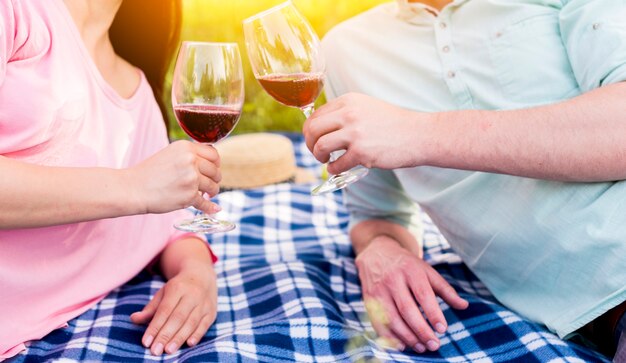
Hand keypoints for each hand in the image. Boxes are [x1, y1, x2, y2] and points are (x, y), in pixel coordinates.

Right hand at [127, 140, 221, 214]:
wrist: (132, 188)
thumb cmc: (149, 173)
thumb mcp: (170, 154)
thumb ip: (189, 156)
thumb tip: (211, 164)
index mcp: (186, 148)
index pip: (213, 154)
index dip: (216, 163)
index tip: (213, 169)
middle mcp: (191, 161)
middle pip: (215, 171)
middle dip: (215, 179)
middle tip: (210, 184)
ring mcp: (191, 178)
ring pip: (213, 186)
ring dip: (212, 192)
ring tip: (207, 194)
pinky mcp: (189, 195)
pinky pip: (206, 203)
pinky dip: (211, 207)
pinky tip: (214, 208)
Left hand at [130, 262, 217, 355]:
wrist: (202, 276)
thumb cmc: (178, 288)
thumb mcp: (163, 293)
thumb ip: (150, 308)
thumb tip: (134, 319)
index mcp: (177, 288)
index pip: (165, 310)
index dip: (155, 326)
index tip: (146, 342)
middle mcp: (192, 294)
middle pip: (178, 317)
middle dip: (166, 335)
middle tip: (155, 351)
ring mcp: (204, 303)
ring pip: (192, 322)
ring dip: (180, 338)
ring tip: (168, 351)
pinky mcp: (212, 312)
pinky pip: (204, 324)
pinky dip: (197, 335)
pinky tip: (189, 344)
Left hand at [303, 93, 432, 174]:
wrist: (419, 134)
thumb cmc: (393, 124)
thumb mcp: (366, 108)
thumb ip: (344, 113)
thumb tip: (320, 128)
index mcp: (348, 101)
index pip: (315, 115)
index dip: (310, 131)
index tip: (314, 139)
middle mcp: (349, 114)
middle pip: (313, 129)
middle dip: (309, 144)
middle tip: (317, 152)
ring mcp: (355, 133)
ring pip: (320, 146)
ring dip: (319, 156)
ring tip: (326, 160)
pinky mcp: (362, 152)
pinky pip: (336, 164)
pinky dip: (333, 169)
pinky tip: (339, 168)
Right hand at [355, 236, 467, 352]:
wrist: (377, 252)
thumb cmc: (407, 265)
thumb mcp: (427, 271)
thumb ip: (445, 289)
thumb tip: (464, 306)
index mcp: (411, 270)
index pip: (423, 294)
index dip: (433, 313)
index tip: (443, 329)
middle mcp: (393, 279)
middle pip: (407, 309)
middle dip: (421, 330)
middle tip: (434, 345)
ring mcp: (379, 290)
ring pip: (392, 318)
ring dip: (407, 337)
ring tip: (422, 347)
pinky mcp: (369, 299)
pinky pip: (377, 322)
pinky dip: (389, 337)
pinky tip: (402, 345)